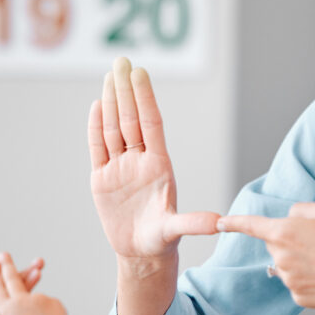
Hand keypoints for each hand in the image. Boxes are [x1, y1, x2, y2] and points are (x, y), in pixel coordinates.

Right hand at [88, 57, 218, 262]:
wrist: (140, 253)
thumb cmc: (161, 239)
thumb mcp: (176, 230)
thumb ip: (193, 223)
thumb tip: (219, 222)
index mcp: (159, 165)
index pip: (150, 123)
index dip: (145, 98)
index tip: (141, 72)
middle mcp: (139, 160)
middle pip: (129, 119)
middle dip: (126, 90)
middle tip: (121, 61)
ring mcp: (120, 167)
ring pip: (113, 128)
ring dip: (111, 101)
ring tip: (110, 75)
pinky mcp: (102, 179)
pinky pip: (98, 148)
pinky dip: (95, 127)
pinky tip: (97, 105)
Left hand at [217, 202, 314, 311]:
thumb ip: (300, 211)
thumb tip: (289, 220)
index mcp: (284, 232)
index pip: (251, 225)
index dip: (234, 223)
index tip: (221, 223)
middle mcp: (281, 257)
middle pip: (275, 244)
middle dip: (290, 241)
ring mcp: (289, 280)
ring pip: (286, 265)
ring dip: (300, 261)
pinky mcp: (299, 297)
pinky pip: (298, 283)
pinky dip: (310, 279)